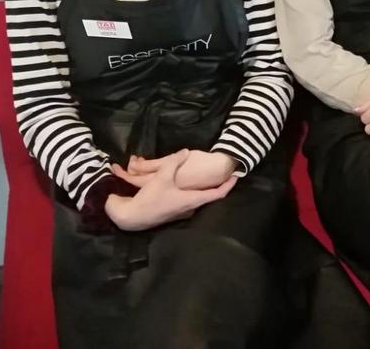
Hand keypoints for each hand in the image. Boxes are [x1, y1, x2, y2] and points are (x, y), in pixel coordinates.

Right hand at [104, 149, 236, 230]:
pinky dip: (186, 190)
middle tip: (218, 172)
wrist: (132, 218)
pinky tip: (181, 182)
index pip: (218, 194)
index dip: (228, 185)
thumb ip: (174, 162)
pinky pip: (185, 199)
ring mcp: (181, 211)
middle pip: (207, 195)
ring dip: (197, 186)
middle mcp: (190, 207)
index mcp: (193, 200)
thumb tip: (185, 151)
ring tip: (200, 175)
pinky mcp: (172, 212)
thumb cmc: (151, 199)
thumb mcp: (162, 177)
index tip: (236, 176)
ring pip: (195, 196)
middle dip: (213, 184)